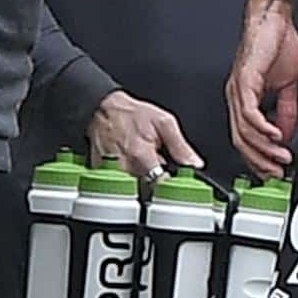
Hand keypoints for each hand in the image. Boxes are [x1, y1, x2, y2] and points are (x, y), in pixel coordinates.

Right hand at [88, 90, 202, 178]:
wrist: (103, 109)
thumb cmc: (132, 114)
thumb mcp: (164, 122)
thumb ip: (180, 146)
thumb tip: (195, 164)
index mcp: (141, 155)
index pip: (160, 184)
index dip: (170, 185)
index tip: (175, 180)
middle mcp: (124, 167)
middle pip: (146, 189)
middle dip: (155, 179)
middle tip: (157, 163)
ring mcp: (110, 173)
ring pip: (133, 188)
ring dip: (142, 178)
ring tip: (143, 160)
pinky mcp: (101, 174)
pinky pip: (118, 184)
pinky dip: (127, 177)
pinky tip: (130, 162)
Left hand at [226, 0, 297, 178]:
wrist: (274, 17)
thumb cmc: (277, 43)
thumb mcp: (287, 84)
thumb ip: (286, 110)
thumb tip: (286, 133)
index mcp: (244, 98)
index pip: (245, 137)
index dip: (259, 157)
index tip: (274, 169)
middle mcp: (236, 96)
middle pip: (241, 139)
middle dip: (260, 160)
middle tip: (277, 171)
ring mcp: (238, 89)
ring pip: (244, 129)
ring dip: (264, 147)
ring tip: (281, 156)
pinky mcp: (244, 79)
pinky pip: (249, 111)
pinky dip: (262, 127)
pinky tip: (275, 135)